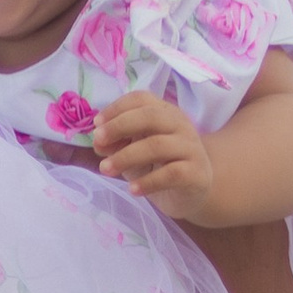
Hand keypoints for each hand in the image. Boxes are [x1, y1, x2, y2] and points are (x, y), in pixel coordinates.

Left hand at [94, 91, 215, 221]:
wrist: (191, 193)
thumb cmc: (158, 167)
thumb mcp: (131, 153)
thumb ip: (115, 145)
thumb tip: (98, 142)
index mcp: (164, 113)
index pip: (142, 99)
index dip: (117, 108)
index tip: (96, 124)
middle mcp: (180, 125)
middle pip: (150, 116)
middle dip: (120, 126)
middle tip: (98, 140)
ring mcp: (190, 148)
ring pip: (158, 145)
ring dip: (126, 156)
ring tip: (105, 169)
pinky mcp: (196, 173)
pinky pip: (172, 174)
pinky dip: (149, 182)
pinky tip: (132, 189)